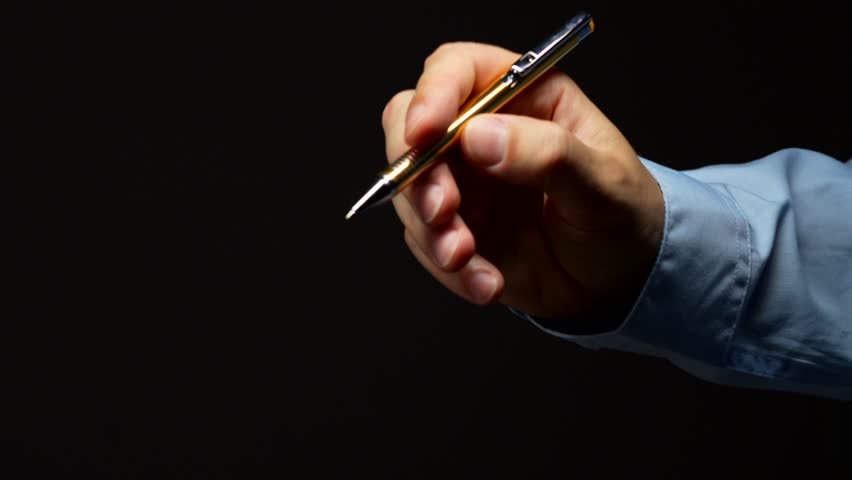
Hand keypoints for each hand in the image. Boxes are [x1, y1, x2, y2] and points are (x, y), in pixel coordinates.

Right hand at [382, 42, 663, 322]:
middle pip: (408, 125)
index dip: (432, 94)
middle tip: (442, 212)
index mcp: (523, 98)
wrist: (621, 284)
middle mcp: (481, 134)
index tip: (425, 134)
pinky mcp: (454, 226)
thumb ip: (548, 154)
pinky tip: (487, 283)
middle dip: (416, 172)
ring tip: (468, 260)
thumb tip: (478, 135)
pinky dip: (447, 268)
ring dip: (430, 230)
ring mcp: (463, 182)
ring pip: (409, 190)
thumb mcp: (604, 184)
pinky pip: (424, 241)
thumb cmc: (624, 217)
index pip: (457, 70)